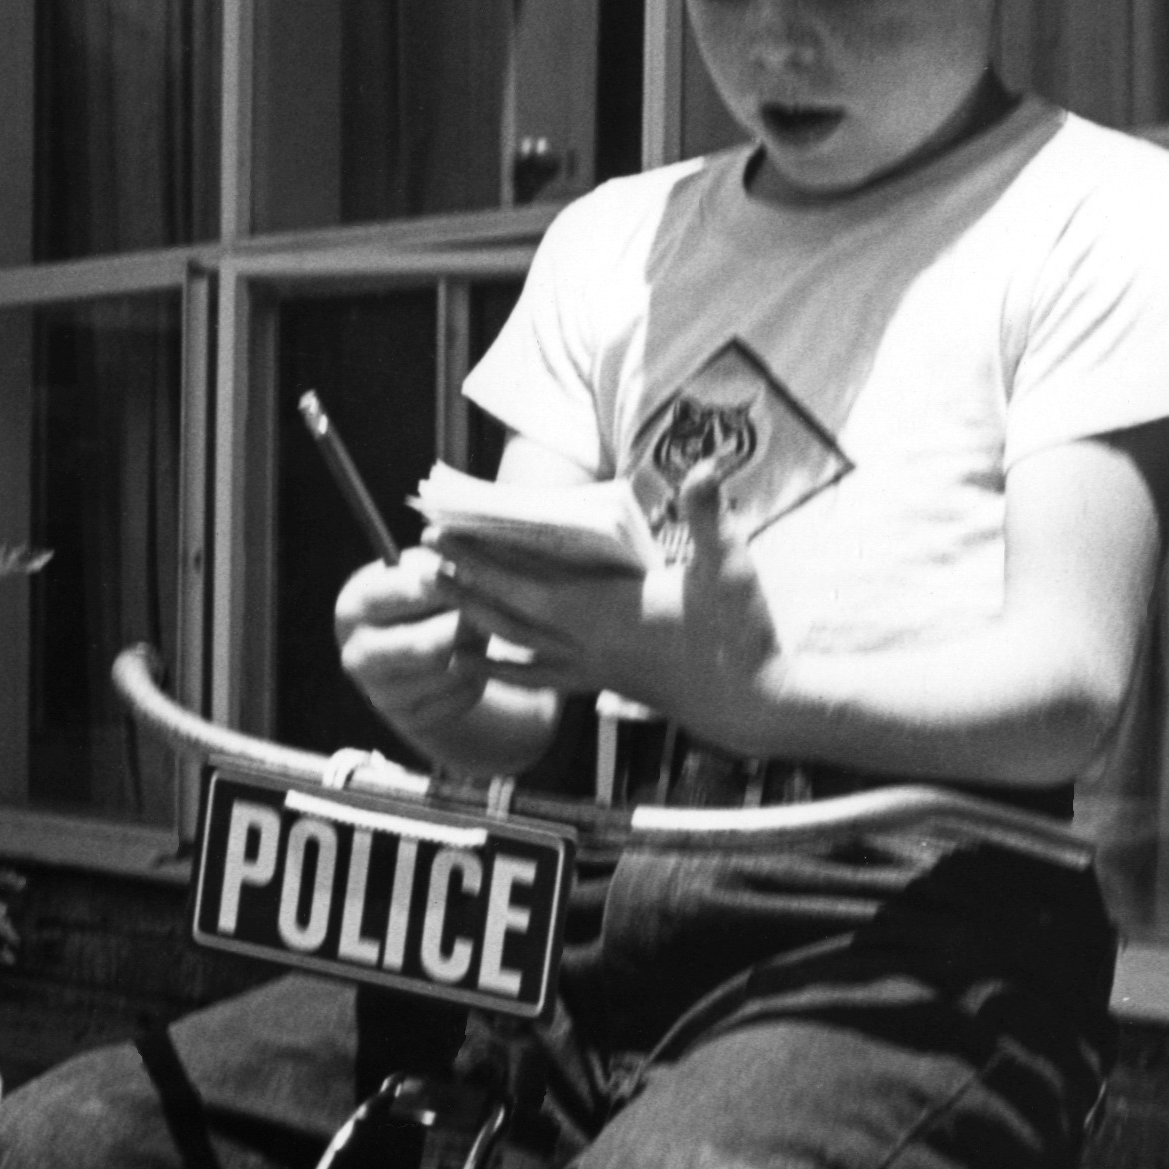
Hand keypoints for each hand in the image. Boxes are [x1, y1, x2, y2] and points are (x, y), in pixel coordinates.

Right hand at [334, 546, 499, 747]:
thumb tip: (470, 570)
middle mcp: (357, 655)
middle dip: (466, 627)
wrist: (406, 654)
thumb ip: (437, 564)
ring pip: (452, 672)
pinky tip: (474, 660)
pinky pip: (462, 696)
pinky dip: (480, 675)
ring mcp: (380, 694)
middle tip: (487, 611)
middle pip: (428, 646)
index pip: (404, 595)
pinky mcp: (409, 720)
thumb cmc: (417, 599)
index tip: (473, 576)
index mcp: (353, 608)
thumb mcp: (417, 571)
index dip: (447, 585)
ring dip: (478, 650)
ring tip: (481, 631)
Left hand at [446, 464, 792, 742]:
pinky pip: (532, 675)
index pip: (523, 581)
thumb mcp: (730, 566)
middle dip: (461, 578)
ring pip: (511, 642)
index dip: (478, 558)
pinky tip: (466, 661)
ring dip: (470, 616)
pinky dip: (496, 666)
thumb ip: (713, 516)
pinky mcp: (597, 683)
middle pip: (504, 608)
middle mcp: (583, 641)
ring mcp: (587, 666)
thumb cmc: (739, 631)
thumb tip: (706, 466)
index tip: (443, 534)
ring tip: (434, 591)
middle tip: (420, 551)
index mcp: (604, 609)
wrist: (748, 702)